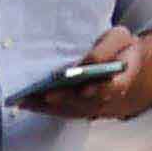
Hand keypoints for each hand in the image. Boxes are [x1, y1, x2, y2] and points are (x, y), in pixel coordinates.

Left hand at [31, 27, 151, 119]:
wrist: (125, 66)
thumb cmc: (118, 48)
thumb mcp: (119, 38)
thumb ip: (105, 49)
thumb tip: (86, 63)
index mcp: (123, 78)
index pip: (112, 87)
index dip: (99, 88)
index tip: (85, 87)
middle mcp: (107, 99)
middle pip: (85, 101)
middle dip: (66, 97)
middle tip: (48, 94)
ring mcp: (92, 107)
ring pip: (69, 109)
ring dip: (47, 106)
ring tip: (27, 98)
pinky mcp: (78, 111)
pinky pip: (59, 112)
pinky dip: (42, 108)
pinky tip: (25, 102)